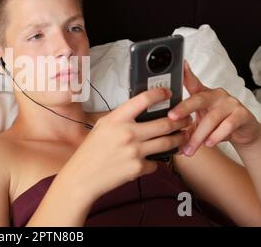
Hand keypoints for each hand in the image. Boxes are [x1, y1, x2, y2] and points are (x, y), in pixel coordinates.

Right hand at [62, 87, 190, 200]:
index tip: (167, 93)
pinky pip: (156, 163)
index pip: (143, 100)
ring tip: (182, 136)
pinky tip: (149, 160)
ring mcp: (134, 151)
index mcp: (117, 120)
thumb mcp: (102, 127)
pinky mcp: (138, 168)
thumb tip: (140, 111)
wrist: (82, 177)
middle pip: (165, 123)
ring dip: (179, 139)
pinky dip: (155, 162)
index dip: (160, 94)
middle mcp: (127, 133)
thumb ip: (121, 118)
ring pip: (168, 142)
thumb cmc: (90, 152)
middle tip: (186, 120)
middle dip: (180, 121)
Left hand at [167, 59, 260, 155]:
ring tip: (190, 148)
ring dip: (198, 136)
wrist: (242, 132)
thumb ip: (185, 126)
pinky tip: (209, 143)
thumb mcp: (199, 122)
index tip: (180, 65)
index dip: (186, 73)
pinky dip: (216, 136)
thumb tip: (167, 137)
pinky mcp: (242, 114)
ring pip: (211, 119)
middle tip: (171, 118)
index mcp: (203, 94)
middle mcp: (216, 95)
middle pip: (198, 99)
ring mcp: (230, 103)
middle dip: (183, 109)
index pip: (193, 82)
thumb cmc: (216, 124)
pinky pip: (226, 125)